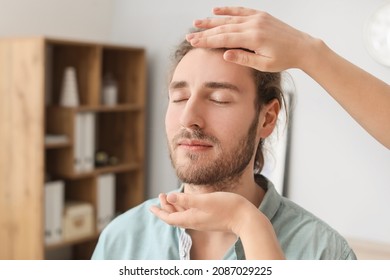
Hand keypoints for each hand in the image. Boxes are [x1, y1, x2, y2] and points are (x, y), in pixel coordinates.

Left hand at [150, 191, 284, 258]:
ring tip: (169, 197)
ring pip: (183, 215)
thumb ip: (187, 199)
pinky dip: (185, 207)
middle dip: (166, 207)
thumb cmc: (227, 207)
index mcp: (191, 218)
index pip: (170, 218)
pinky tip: (186, 201)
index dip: (159, 212)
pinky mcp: (209, 218)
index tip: (151, 206)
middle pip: (175, 216)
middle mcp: (195, 221)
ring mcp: (203, 220)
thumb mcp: (205, 200)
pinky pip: (191, 213)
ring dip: (175, 206)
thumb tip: (169, 196)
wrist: (246, 219)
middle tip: (160, 195)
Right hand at [186, 6, 314, 71]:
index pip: (224, 39)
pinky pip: (241, 11)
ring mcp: (257, 18)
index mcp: (253, 38)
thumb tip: (225, 54)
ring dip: (212, 20)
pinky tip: (216, 10)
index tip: (193, 42)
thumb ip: (244, 59)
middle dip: (205, 32)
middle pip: (223, 28)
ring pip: (229, 18)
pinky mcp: (261, 16)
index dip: (207, 41)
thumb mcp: (264, 64)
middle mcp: (253, 25)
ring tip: (197, 22)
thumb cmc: (284, 59)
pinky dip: (228, 10)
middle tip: (189, 36)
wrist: (302, 47)